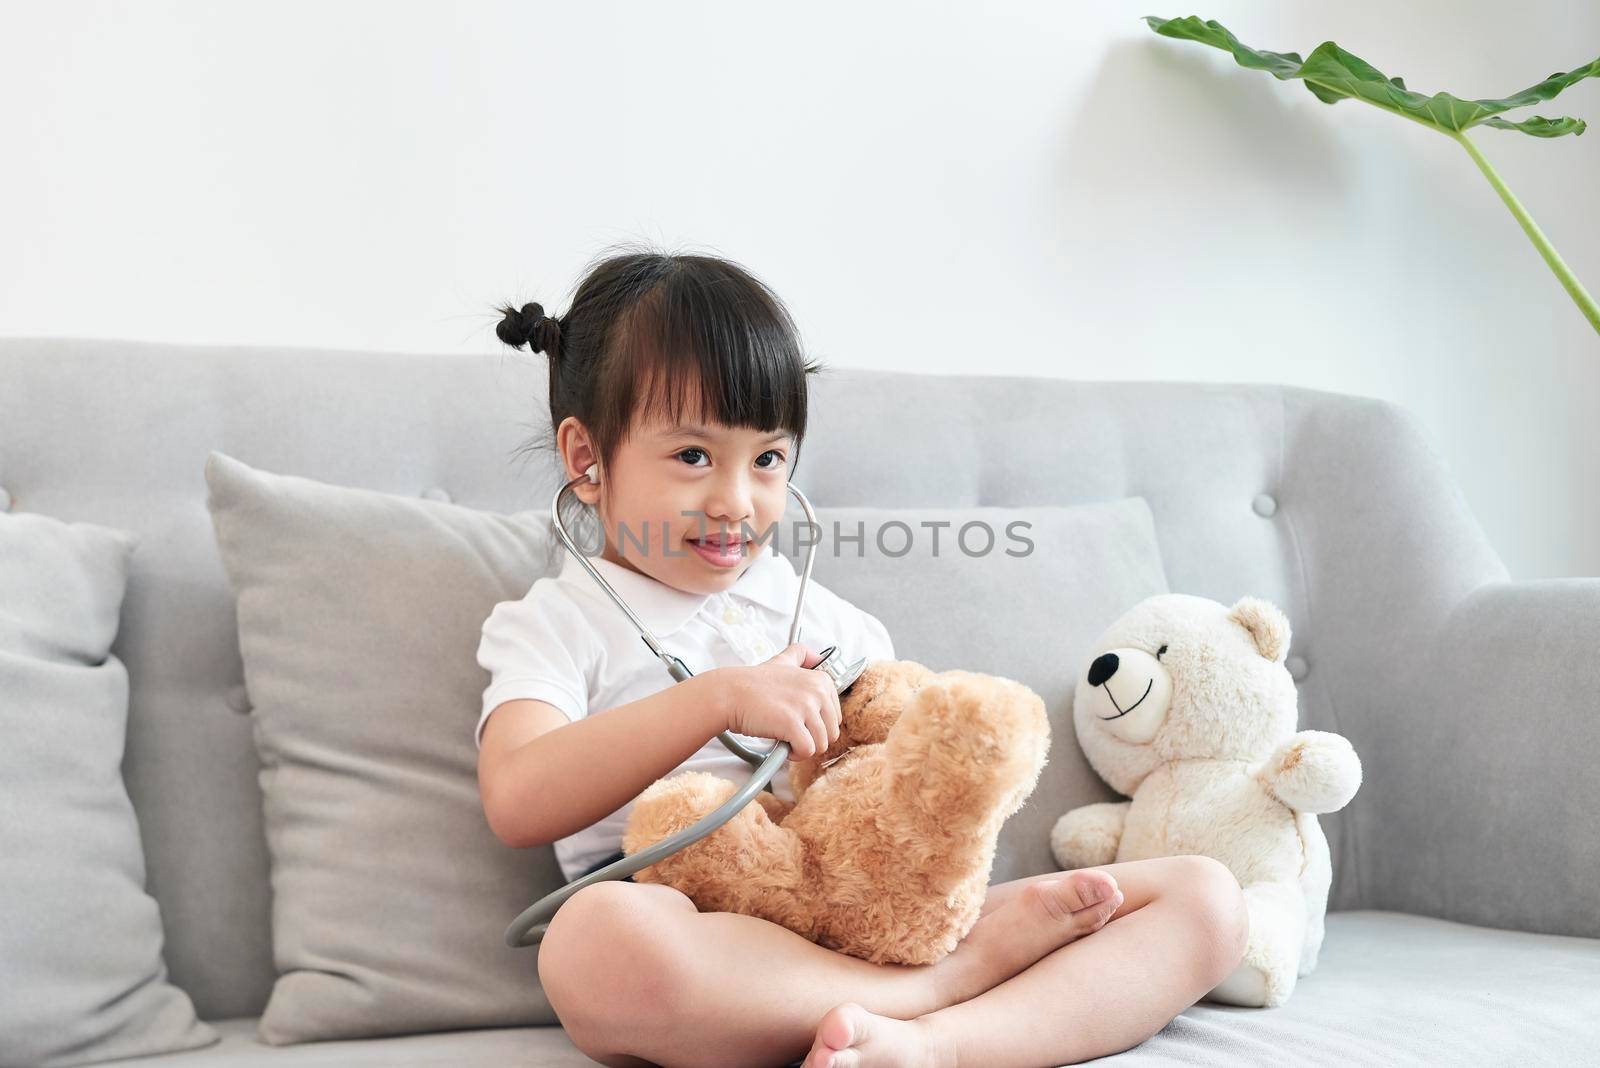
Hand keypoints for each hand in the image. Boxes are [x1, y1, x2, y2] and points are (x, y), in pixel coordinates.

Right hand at [715, 642, 841, 758]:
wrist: (730, 694)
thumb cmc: (754, 684)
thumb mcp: (783, 661)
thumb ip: (802, 655)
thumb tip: (818, 656)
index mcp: (821, 680)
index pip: (835, 718)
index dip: (816, 725)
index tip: (799, 721)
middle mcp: (817, 691)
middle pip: (831, 733)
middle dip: (811, 738)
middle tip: (791, 732)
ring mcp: (806, 707)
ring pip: (821, 745)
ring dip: (802, 748)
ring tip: (785, 738)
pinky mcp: (792, 724)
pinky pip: (807, 751)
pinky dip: (795, 754)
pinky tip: (782, 745)